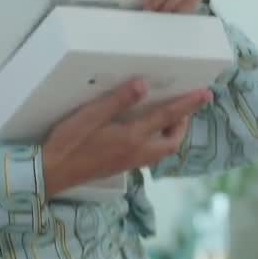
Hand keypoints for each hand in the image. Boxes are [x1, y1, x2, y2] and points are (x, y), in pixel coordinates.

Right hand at [42, 79, 211, 198]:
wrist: (51, 173)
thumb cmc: (68, 143)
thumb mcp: (90, 116)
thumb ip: (118, 100)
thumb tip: (143, 85)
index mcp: (132, 137)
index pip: (167, 117)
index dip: (187, 104)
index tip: (206, 94)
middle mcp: (136, 153)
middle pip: (172, 143)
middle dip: (183, 125)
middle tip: (183, 107)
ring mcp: (129, 163)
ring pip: (161, 151)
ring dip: (171, 135)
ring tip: (168, 118)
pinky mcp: (120, 167)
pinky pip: (149, 155)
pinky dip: (156, 142)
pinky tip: (144, 133)